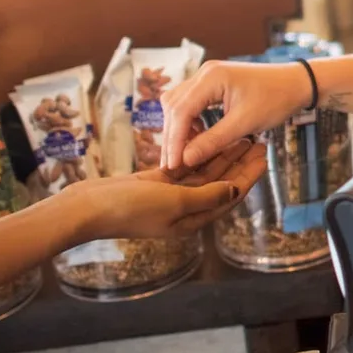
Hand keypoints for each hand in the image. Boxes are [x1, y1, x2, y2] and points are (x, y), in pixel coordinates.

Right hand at [66, 141, 267, 240]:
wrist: (88, 209)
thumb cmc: (131, 210)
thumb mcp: (174, 203)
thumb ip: (207, 196)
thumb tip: (236, 189)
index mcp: (194, 218)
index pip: (231, 194)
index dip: (249, 175)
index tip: (265, 155)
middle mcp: (186, 208)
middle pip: (221, 182)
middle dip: (240, 161)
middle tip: (259, 139)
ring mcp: (170, 195)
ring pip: (203, 171)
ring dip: (221, 154)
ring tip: (240, 134)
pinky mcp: (155, 182)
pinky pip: (183, 166)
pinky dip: (196, 152)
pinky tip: (208, 135)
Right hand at [159, 59, 312, 170]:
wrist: (297, 84)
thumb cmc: (276, 100)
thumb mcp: (245, 124)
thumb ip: (213, 141)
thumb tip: (185, 159)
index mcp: (211, 78)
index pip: (180, 111)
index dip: (174, 140)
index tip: (172, 165)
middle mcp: (204, 73)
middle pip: (173, 106)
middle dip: (173, 136)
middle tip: (172, 165)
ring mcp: (207, 76)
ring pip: (178, 104)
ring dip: (179, 128)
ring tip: (184, 153)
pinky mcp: (213, 83)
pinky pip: (191, 102)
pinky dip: (189, 121)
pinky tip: (198, 137)